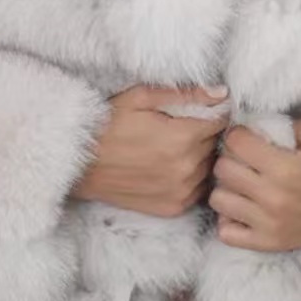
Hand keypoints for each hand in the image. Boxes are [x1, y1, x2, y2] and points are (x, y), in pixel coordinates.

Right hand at [72, 84, 229, 217]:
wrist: (79, 164)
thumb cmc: (108, 124)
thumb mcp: (141, 97)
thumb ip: (186, 94)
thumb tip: (221, 92)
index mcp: (182, 138)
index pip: (220, 122)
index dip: (213, 113)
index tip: (201, 110)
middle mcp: (186, 168)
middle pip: (215, 145)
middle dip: (205, 133)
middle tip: (183, 126)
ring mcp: (180, 192)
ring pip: (208, 167)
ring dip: (200, 156)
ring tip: (175, 147)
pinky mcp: (172, 208)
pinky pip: (198, 189)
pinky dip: (191, 177)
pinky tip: (171, 167)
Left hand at [209, 118, 300, 251]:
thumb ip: (289, 123)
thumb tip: (259, 121)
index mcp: (283, 167)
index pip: (236, 142)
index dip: (238, 134)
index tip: (245, 137)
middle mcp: (271, 196)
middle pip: (222, 168)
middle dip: (230, 158)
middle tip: (242, 159)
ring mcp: (266, 223)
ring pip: (218, 199)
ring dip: (226, 187)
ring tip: (240, 184)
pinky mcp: (266, 243)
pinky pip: (226, 233)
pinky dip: (229, 220)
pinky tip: (241, 209)